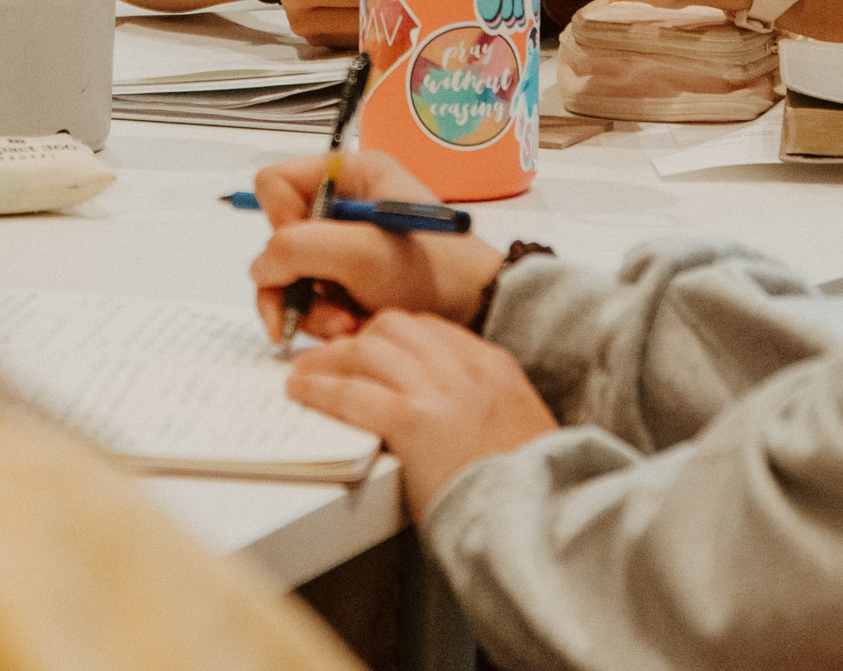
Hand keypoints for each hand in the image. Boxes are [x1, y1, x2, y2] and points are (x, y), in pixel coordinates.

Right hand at [252, 151, 502, 341]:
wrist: (477, 312)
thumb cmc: (434, 270)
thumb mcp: (360, 252)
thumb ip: (297, 249)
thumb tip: (261, 268)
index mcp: (351, 175)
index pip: (275, 183)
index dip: (280, 219)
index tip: (305, 248)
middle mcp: (343, 206)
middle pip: (278, 237)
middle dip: (294, 279)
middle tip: (319, 303)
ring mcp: (343, 246)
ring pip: (289, 276)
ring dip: (311, 308)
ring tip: (346, 326)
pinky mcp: (347, 281)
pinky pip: (310, 301)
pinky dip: (325, 321)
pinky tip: (354, 329)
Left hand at [288, 310, 556, 518]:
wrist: (541, 515)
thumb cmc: (530, 488)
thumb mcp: (519, 427)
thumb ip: (485, 407)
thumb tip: (450, 414)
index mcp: (494, 366)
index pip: (433, 328)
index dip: (394, 337)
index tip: (373, 347)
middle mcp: (466, 368)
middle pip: (397, 326)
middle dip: (359, 337)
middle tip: (333, 356)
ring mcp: (440, 390)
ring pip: (368, 349)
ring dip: (328, 358)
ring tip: (303, 371)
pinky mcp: (414, 422)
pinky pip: (353, 393)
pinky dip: (320, 389)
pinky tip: (301, 391)